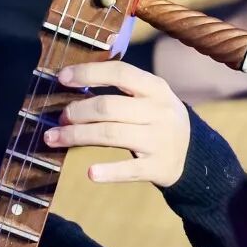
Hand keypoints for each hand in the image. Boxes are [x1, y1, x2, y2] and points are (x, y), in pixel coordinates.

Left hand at [43, 62, 190, 187]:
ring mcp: (159, 140)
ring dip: (77, 136)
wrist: (193, 155)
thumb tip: (73, 82)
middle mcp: (159, 111)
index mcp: (156, 88)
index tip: (62, 77)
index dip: (89, 73)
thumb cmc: (156, 120)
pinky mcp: (157, 167)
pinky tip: (90, 173)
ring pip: (111, 135)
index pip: (120, 72)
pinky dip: (108, 172)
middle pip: (108, 107)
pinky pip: (129, 170)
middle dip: (77, 111)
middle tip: (60, 118)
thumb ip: (121, 89)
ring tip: (53, 138)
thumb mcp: (151, 97)